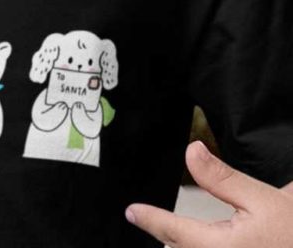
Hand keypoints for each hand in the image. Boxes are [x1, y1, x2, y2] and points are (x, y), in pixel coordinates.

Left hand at [126, 140, 292, 245]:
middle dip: (165, 235)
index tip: (132, 211)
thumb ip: (221, 179)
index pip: (173, 231)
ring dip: (182, 244)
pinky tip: (195, 242)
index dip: (149, 219)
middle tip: (146, 219)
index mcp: (222, 247)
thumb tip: (191, 152)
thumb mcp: (260, 198)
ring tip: (169, 232)